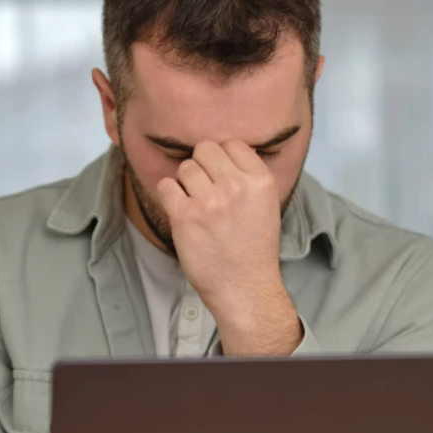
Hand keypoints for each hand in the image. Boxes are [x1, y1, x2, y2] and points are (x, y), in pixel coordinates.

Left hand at [156, 141, 302, 355]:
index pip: (232, 144)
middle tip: (205, 189)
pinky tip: (180, 210)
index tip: (221, 177)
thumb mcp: (266, 204)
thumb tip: (223, 151)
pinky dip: (169, 194)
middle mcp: (236, 187)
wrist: (244, 287)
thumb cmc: (253, 249)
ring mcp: (209, 201)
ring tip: (196, 204)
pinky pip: (166, 185)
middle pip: (205, 150)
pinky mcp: (185, 217)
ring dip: (185, 183)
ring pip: (185, 167)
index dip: (223, 159)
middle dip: (202, 166)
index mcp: (260, 181)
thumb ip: (248, 176)